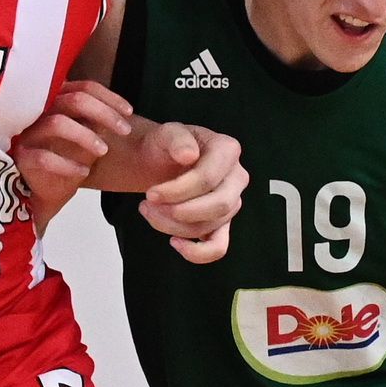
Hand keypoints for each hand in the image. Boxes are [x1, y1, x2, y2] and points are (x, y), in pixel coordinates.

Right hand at [12, 81, 134, 227]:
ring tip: (103, 151)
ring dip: (86, 136)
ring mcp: (28, 133)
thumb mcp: (86, 135)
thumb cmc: (66, 158)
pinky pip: (45, 158)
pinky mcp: (22, 157)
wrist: (44, 192)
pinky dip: (68, 165)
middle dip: (104, 114)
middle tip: (124, 131)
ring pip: (58, 124)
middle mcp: (39, 111)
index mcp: (56, 101)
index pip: (84, 88)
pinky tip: (84, 172)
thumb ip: (95, 120)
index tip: (129, 112)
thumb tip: (120, 113)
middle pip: (74, 100)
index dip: (110, 98)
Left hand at [139, 124, 246, 263]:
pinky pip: (218, 247)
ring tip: (149, 211)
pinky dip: (197, 253)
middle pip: (218, 206)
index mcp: (227, 150)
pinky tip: (174, 243)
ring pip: (210, 226)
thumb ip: (176, 138)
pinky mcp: (222, 223)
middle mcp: (237, 177)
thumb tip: (189, 155)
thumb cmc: (166, 145)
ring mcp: (232, 202)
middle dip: (179, 211)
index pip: (208, 178)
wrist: (161, 159)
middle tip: (148, 205)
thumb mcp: (166, 133)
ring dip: (174, 226)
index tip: (149, 194)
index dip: (177, 191)